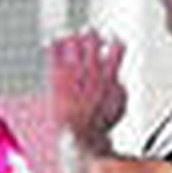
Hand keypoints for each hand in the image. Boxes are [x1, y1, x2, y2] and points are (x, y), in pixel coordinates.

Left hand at [47, 29, 127, 150]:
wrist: (79, 138)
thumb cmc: (98, 125)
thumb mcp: (118, 107)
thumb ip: (121, 89)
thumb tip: (120, 79)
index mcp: (109, 75)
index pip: (117, 46)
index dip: (114, 40)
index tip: (110, 42)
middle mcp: (92, 71)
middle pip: (92, 37)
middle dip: (92, 35)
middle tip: (89, 39)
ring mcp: (74, 73)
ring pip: (73, 40)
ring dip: (72, 36)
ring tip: (69, 39)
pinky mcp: (57, 77)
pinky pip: (53, 51)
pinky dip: (52, 43)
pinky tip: (50, 43)